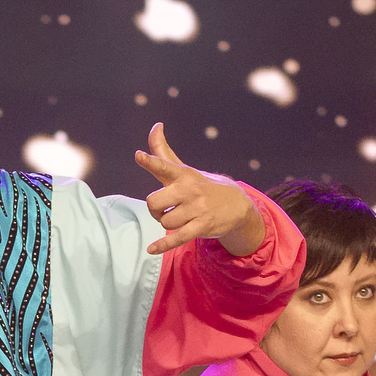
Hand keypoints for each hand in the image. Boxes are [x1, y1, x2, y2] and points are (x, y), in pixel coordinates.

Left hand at [135, 123, 266, 257]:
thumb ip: (164, 151)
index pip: (164, 165)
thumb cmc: (201, 185)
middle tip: (164, 208)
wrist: (237, 204)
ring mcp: (197, 209)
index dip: (150, 161)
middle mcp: (190, 190)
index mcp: (183, 174)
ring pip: (164, 222)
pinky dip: (163, 245)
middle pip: (154, 203)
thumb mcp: (184, 168)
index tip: (139, 156)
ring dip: (166, 223)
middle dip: (154, 209)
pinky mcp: (202, 226)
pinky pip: (177, 237)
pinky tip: (151, 249)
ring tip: (177, 218)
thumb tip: (155, 125)